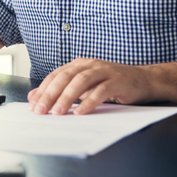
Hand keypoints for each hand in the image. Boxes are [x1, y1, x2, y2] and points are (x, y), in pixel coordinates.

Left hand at [28, 58, 151, 114]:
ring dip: (67, 97)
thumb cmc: (111, 84)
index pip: (56, 75)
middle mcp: (89, 64)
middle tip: (41, 110)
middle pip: (65, 77)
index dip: (43, 89)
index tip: (33, 104)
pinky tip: (81, 112)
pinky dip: (89, 101)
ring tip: (58, 112)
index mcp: (79, 64)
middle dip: (51, 93)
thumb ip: (63, 90)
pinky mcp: (117, 80)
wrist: (143, 80)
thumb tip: (35, 98)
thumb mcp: (85, 86)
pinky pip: (101, 90)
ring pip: (81, 81)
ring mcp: (104, 71)